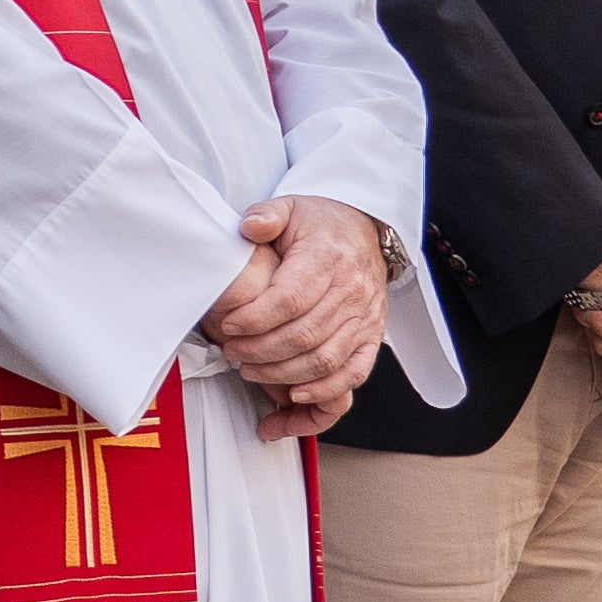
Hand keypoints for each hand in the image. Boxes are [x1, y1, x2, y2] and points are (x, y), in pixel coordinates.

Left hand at [200, 196, 388, 424]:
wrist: (364, 230)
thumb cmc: (321, 223)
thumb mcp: (291, 207)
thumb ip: (266, 214)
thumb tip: (251, 227)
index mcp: (327, 259)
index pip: (289, 299)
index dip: (255, 319)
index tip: (229, 326)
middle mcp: (351, 291)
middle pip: (303, 335)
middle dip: (261, 351)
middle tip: (233, 352)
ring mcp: (365, 317)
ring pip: (325, 359)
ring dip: (283, 373)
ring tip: (251, 370)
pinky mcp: (373, 336)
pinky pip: (354, 372)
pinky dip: (325, 390)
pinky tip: (296, 395)